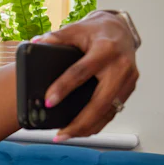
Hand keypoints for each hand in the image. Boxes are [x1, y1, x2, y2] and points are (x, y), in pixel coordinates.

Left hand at [33, 10, 139, 141]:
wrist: (121, 30)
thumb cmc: (97, 31)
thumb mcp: (76, 29)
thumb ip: (56, 37)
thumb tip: (34, 44)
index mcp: (106, 50)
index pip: (82, 71)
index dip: (64, 87)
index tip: (48, 101)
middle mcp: (121, 66)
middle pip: (100, 102)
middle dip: (79, 122)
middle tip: (59, 134)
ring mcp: (129, 80)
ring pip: (108, 111)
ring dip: (87, 127)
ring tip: (66, 135)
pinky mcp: (129, 88)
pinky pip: (113, 111)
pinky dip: (97, 123)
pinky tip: (81, 130)